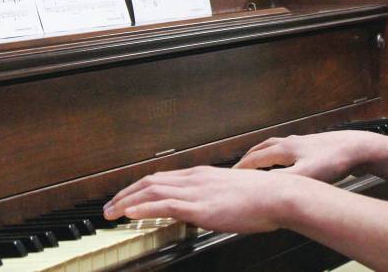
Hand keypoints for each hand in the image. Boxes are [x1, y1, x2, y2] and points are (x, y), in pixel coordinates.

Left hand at [102, 166, 301, 233]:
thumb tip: (206, 208)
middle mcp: (195, 178)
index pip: (161, 178)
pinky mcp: (201, 206)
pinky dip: (144, 208)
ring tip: (111, 213)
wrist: (279, 195)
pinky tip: (131, 213)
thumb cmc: (263, 197)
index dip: (139, 188)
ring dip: (127, 201)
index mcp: (201, 174)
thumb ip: (214, 198)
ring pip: (152, 191)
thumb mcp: (231, 193)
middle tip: (108, 207)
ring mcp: (197, 190)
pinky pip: (165, 205)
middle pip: (150, 181)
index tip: (125, 197)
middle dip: (125, 194)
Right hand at [235, 130, 386, 182]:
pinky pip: (287, 148)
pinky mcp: (312, 145)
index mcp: (285, 149)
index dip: (241, 169)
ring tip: (256, 160)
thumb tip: (261, 186)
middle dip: (247, 159)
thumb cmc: (334, 161)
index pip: (255, 159)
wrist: (358, 147)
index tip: (229, 177)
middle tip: (237, 168)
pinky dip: (277, 154)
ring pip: (274, 146)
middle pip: (261, 148)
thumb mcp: (306, 175)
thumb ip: (282, 181)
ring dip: (261, 153)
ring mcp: (301, 142)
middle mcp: (290, 143)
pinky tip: (285, 161)